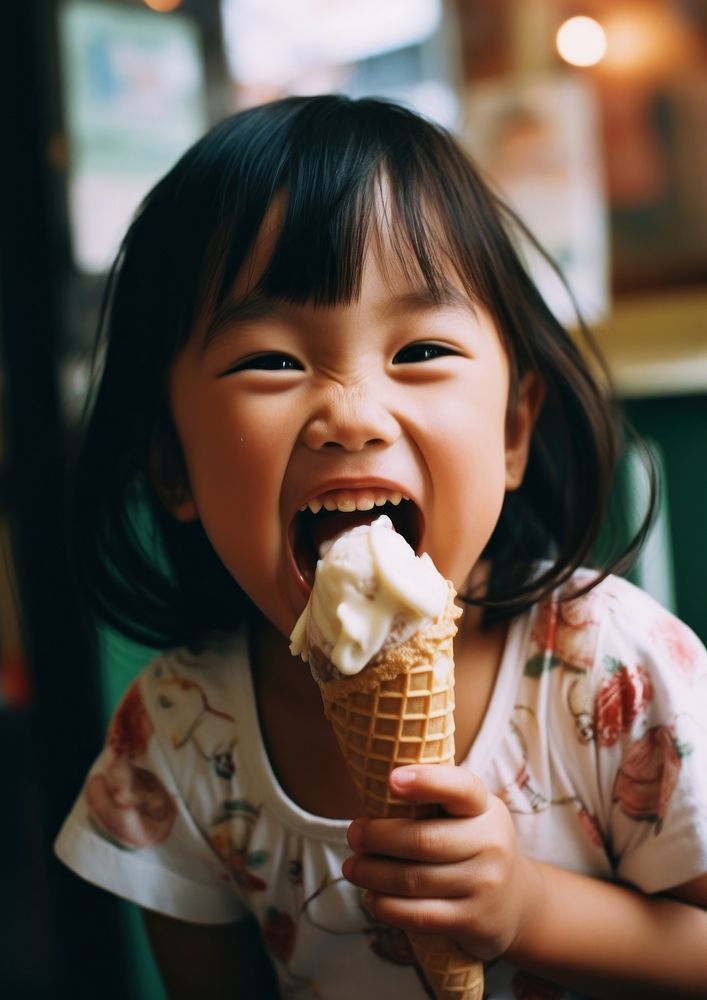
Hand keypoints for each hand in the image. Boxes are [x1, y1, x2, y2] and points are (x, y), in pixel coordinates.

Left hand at [342, 764, 538, 959]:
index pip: (460, 788)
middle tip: (354, 834)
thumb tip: (374, 786)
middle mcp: (491, 843)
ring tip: (352, 867)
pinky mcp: (472, 921)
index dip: (426, 782)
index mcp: (485, 807)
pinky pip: (418, 915)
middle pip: (422, 839)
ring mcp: (485, 885)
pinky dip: (386, 906)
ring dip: (371, 873)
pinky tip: (371, 898)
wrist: (515, 901)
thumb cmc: (472, 844)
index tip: (391, 779)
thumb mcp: (466, 814)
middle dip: (377, 836)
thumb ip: (433, 798)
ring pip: (413, 880)